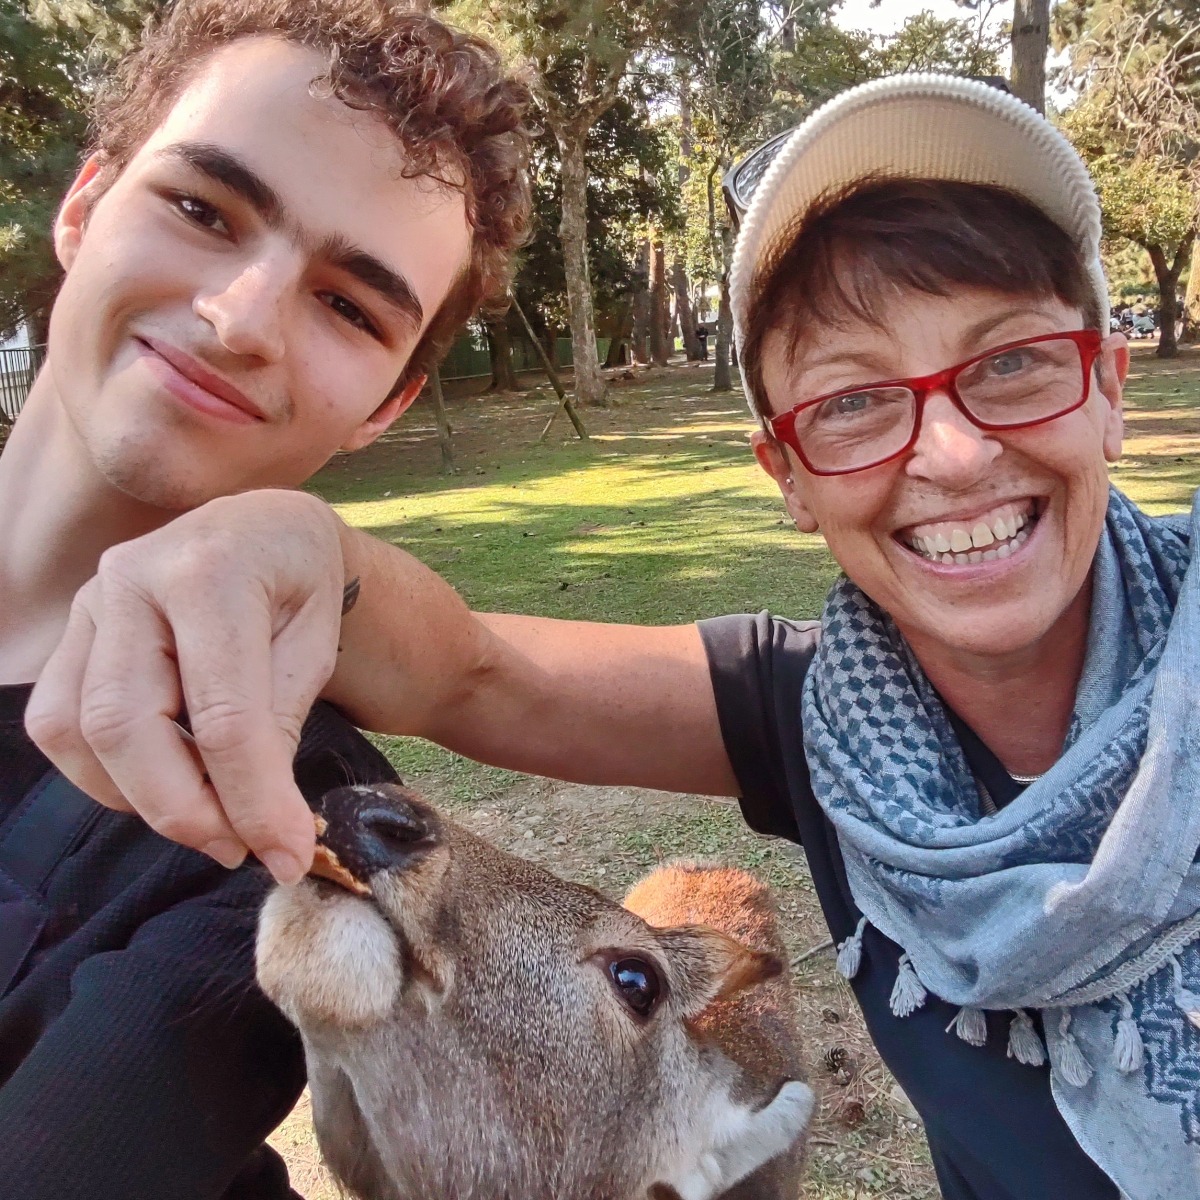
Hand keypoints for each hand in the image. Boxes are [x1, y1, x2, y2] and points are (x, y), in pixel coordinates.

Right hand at [25, 490, 347, 882]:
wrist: (266, 529)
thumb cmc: (299, 585)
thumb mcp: (316, 645)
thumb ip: (279, 727)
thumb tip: (265, 829)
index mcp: (211, 571)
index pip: (222, 713)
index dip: (252, 798)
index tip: (288, 855)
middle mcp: (132, 578)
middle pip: (125, 725)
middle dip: (183, 809)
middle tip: (240, 847)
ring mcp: (90, 601)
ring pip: (75, 731)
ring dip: (137, 798)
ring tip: (210, 817)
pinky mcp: (71, 630)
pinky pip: (59, 722)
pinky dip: (108, 772)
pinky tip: (168, 780)